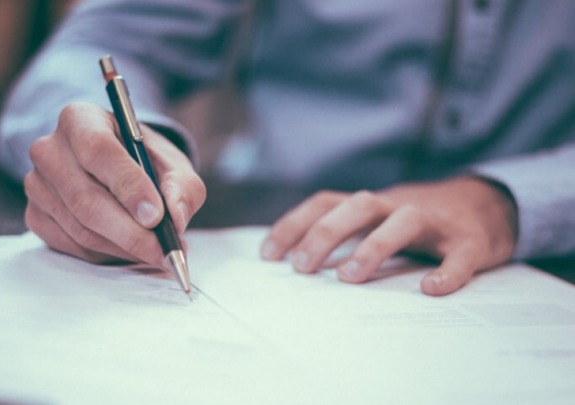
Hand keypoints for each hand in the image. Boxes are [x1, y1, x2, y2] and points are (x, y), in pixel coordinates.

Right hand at [24, 102, 205, 265]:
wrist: (122, 169)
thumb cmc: (147, 162)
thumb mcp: (174, 165)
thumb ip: (182, 187)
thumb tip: (176, 217)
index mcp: (81, 120)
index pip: (98, 151)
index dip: (128, 186)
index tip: (156, 216)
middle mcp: (50, 150)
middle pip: (86, 199)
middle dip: (131, 232)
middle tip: (164, 250)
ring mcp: (38, 185)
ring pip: (81, 229)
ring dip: (125, 248)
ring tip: (158, 252)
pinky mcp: (37, 216)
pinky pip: (73, 246)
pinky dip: (109, 254)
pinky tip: (132, 250)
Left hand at [260, 177, 517, 295]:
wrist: (486, 205)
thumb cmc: (419, 222)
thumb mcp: (378, 220)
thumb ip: (347, 233)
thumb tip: (297, 263)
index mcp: (372, 205)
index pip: (326, 203)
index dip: (294, 224)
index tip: (268, 255)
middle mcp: (399, 206)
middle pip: (359, 205)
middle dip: (326, 233)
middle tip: (301, 267)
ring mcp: (437, 222)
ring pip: (405, 221)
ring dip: (374, 246)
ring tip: (348, 277)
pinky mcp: (471, 241)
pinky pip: (461, 254)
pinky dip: (448, 271)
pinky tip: (432, 289)